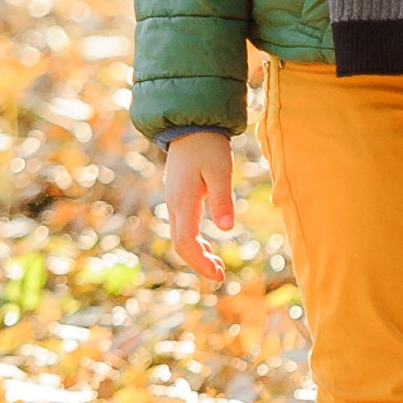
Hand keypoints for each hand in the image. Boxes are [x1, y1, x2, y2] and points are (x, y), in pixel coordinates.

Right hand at [163, 133, 235, 280]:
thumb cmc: (208, 146)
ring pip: (180, 237)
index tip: (218, 275)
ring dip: (197, 254)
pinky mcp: (179, 198)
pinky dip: (195, 242)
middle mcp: (174, 204)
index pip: (186, 241)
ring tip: (217, 266)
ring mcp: (174, 201)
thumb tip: (227, 229)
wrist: (191, 126)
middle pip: (180, 244)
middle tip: (220, 276)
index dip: (200, 262)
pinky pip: (183, 227)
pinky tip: (209, 247)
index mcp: (183, 201)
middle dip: (198, 263)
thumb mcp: (220, 171)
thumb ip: (222, 199)